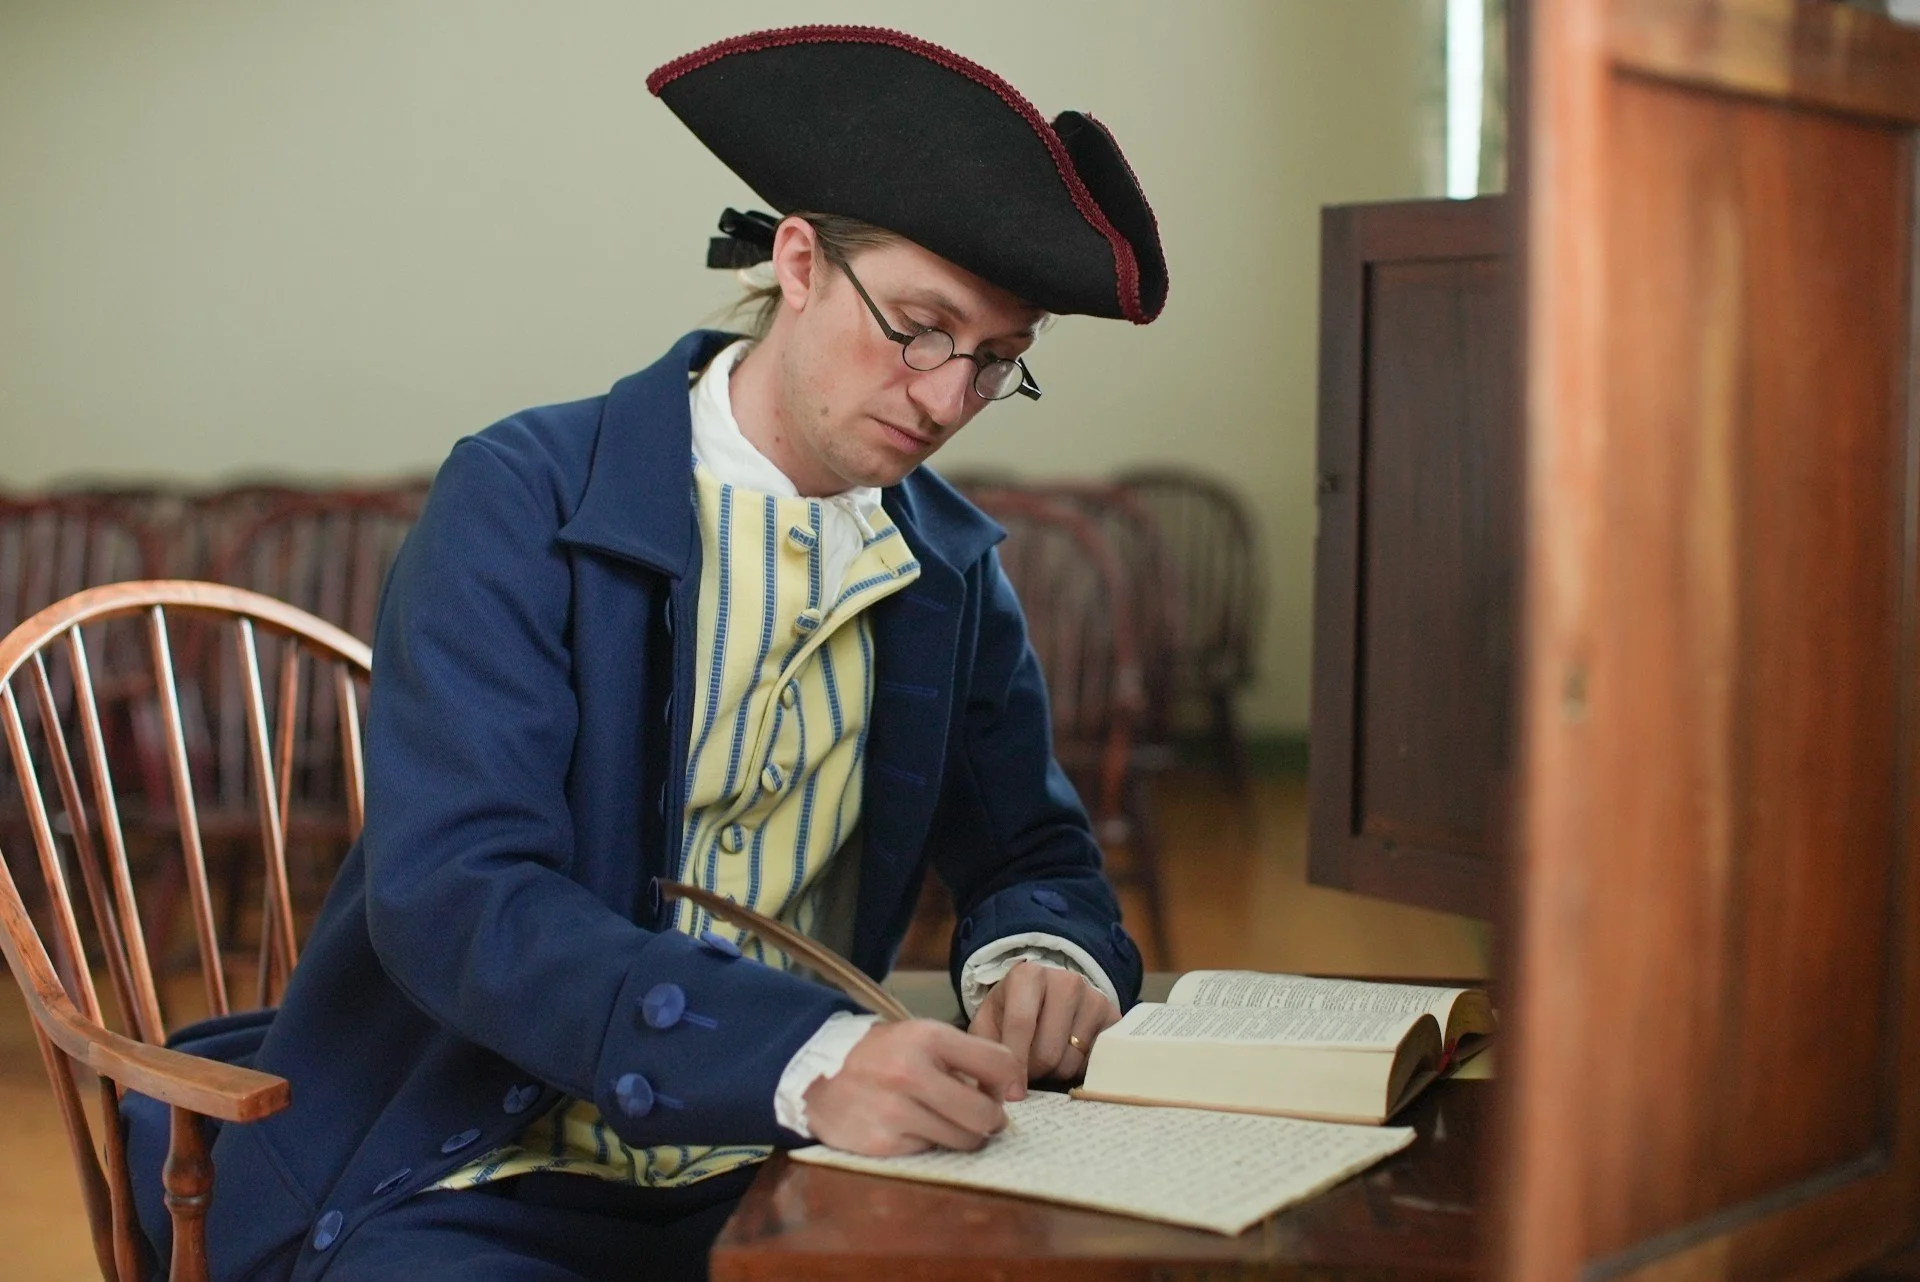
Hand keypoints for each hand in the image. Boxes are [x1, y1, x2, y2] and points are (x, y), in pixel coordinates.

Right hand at [802, 1018, 1022, 1155]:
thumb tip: (1013, 1089)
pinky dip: (931, 1143)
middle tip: (982, 1115)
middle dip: (991, 1119)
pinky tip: (914, 1127)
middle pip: (985, 1114)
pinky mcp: (883, 1143)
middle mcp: (911, 1073)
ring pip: (963, 1140)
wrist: (818, 1074)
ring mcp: (895, 1111)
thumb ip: (968, 1056)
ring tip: (948, 1120)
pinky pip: (932, 1152)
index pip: (998, 1064)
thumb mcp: (922, 1037)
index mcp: (927, 1038)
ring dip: (965, 1135)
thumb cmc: (882, 1054)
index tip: (1006, 1090)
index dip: (1011, 1082)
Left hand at [968, 961, 1121, 1092]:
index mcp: (1028, 976)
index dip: (1014, 1065)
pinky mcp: (1113, 1018)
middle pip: (1048, 1052)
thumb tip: (988, 1092)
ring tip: (1046, 1057)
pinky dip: (1078, 1069)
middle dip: (1033, 1071)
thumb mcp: (988, 1022)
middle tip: (1027, 1069)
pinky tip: (1068, 1056)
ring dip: (1054, 1072)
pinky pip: (1094, 1064)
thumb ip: (983, 1050)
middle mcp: (1066, 981)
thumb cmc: (1011, 1011)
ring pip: (1071, 1062)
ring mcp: (1094, 997)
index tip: (1011, 1094)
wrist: (1048, 994)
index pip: (1021, 1025)